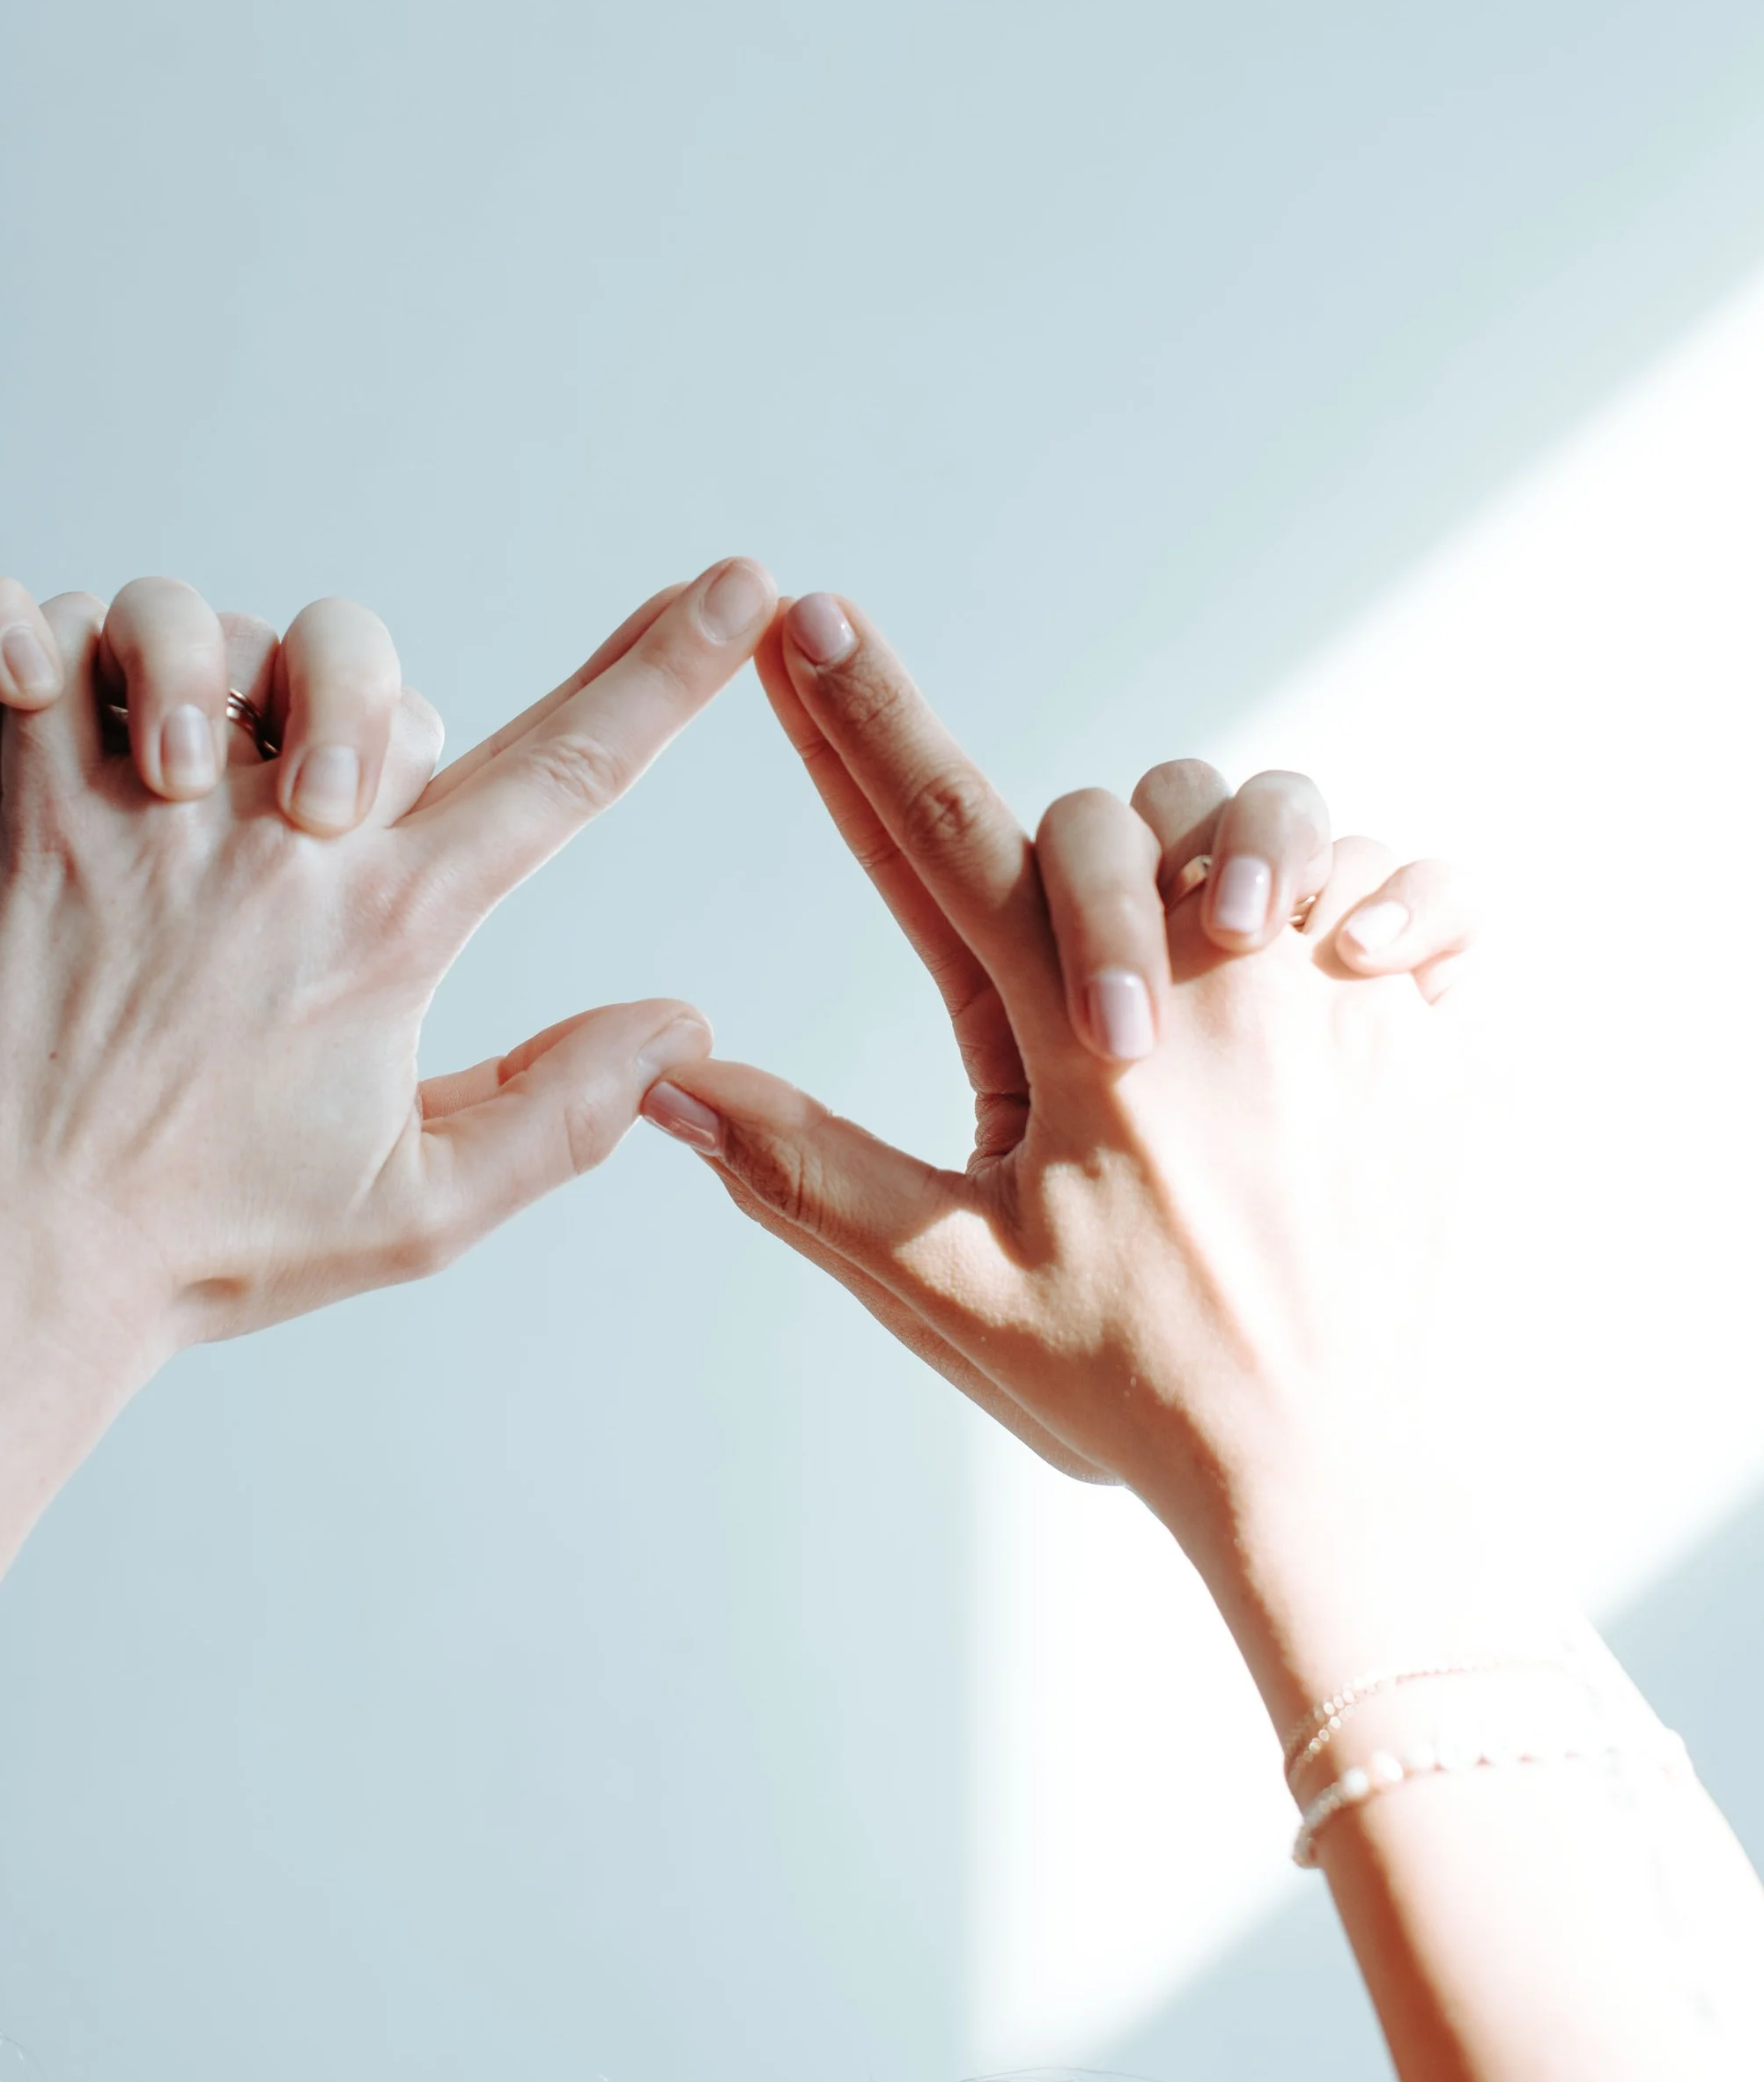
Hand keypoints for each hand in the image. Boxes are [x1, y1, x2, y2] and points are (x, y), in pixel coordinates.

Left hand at [0, 559, 776, 1352]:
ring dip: (198, 654)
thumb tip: (686, 1023)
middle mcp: (275, 850)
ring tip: (175, 761)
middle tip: (313, 807)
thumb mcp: (419, 1214)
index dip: (668, 670)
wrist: (15, 1269)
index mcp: (390, 930)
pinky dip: (15, 630)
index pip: (568, 768)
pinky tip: (32, 685)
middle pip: (373, 665)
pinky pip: (15, 642)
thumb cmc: (209, 1252)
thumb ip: (563, 1113)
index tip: (741, 585)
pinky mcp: (18, 812)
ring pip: (194, 621)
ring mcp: (138, 819)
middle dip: (366, 700)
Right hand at [639, 593, 1469, 1593]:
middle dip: (1071, 859)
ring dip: (1210, 856)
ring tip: (1202, 960)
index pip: (939, 832)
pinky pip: (1408, 888)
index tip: (804, 614)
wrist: (1328, 1467)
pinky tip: (1341, 955)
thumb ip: (803, 1167)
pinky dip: (1374, 895)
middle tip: (1088, 1014)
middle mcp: (1201, 990)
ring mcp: (1319, 1000)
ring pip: (1251, 819)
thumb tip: (664, 1080)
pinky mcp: (1416, 1030)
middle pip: (1104, 814)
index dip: (861, 720)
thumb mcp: (945, 1285)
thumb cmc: (1129, 1385)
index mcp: (1069, 1039)